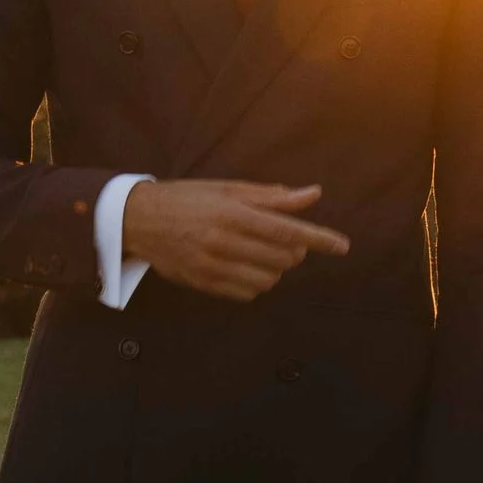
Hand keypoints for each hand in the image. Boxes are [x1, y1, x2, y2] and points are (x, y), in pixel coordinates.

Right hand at [121, 178, 348, 300]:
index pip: (288, 231)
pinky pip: (249, 292)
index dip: (320, 239)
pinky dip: (258, 282)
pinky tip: (246, 266)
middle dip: (294, 250)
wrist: (139, 221)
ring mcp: (214, 266)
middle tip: (283, 239)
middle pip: (283, 258)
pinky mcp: (206, 284)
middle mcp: (225, 241)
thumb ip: (272, 197)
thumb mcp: (228, 190)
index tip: (343, 246)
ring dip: (276, 267)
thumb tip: (313, 195)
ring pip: (269, 278)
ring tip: (261, 251)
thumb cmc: (188, 199)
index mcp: (233, 213)